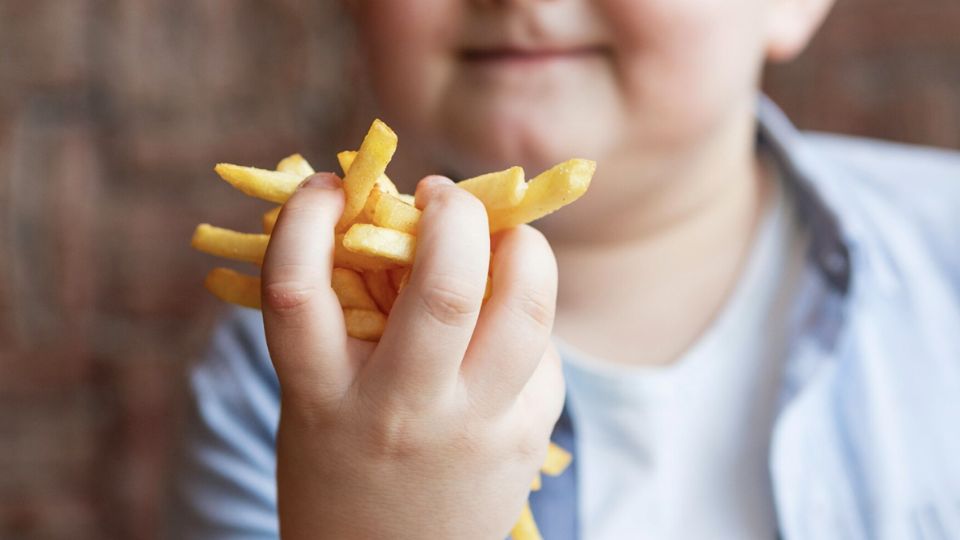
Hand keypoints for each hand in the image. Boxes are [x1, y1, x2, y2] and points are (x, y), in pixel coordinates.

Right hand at [261, 172, 564, 538]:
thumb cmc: (342, 463)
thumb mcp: (317, 397)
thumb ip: (347, 316)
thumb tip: (397, 216)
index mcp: (321, 397)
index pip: (297, 288)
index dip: (306, 218)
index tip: (326, 185)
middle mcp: (401, 412)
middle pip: (445, 287)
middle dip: (453, 213)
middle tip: (439, 196)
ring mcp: (474, 428)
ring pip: (527, 309)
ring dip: (522, 246)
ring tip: (499, 235)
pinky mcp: (527, 437)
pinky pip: (542, 350)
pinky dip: (527, 311)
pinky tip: (505, 315)